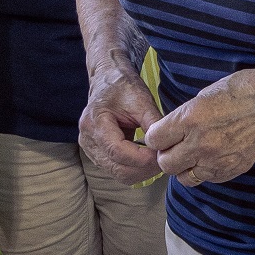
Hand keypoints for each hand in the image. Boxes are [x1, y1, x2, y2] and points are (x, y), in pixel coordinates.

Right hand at [79, 69, 163, 184]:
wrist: (107, 81)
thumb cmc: (123, 87)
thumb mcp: (141, 100)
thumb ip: (153, 123)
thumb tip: (166, 146)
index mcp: (95, 122)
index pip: (117, 151)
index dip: (142, 158)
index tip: (162, 155)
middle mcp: (88, 140)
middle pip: (118, 168)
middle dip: (145, 169)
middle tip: (165, 161)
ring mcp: (90, 150)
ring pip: (118, 174)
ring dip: (141, 172)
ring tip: (158, 160)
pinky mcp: (97, 155)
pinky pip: (117, 170)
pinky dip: (135, 169)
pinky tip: (148, 159)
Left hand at [142, 66, 254, 187]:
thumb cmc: (242, 91)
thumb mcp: (204, 95)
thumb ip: (184, 116)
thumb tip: (171, 130)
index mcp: (190, 119)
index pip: (154, 139)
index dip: (156, 137)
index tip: (162, 134)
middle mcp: (200, 143)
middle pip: (165, 163)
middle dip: (166, 155)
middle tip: (175, 146)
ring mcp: (215, 160)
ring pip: (183, 178)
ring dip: (183, 167)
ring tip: (192, 155)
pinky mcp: (229, 170)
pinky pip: (205, 179)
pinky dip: (203, 172)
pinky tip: (210, 158)